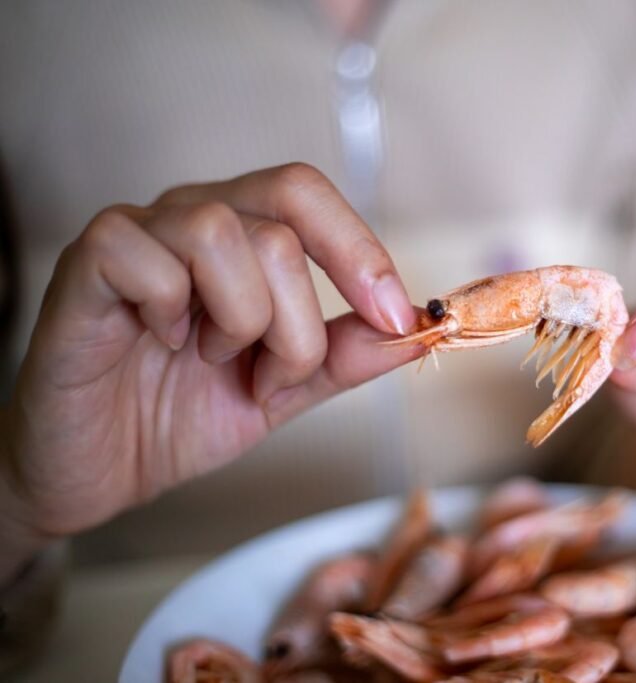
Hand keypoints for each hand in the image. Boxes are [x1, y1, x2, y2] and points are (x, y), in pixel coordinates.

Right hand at [0, 163, 420, 573]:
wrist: (95, 470)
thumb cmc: (177, 415)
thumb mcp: (284, 389)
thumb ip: (346, 355)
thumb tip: (418, 328)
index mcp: (242, 236)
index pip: (310, 197)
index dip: (361, 252)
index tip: (396, 318)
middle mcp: (191, 218)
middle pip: (282, 220)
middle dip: (299, 318)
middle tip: (277, 370)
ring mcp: (137, 235)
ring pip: (223, 234)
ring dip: (240, 321)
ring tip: (210, 359)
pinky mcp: (85, 266)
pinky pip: (147, 258)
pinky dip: (171, 314)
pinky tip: (159, 344)